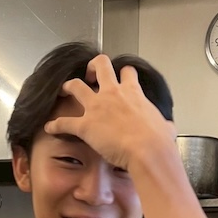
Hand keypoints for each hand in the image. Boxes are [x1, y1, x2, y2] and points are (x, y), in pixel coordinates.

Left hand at [43, 54, 175, 172]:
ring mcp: (97, 107)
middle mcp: (113, 93)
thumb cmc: (159, 141)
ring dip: (68, 87)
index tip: (120, 78)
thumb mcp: (165, 128)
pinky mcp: (85, 125)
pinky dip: (55, 125)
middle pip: (100, 65)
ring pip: (75, 85)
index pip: (127, 72)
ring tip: (63, 91)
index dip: (122, 73)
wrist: (147, 151)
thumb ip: (164, 125)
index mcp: (133, 93)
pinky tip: (49, 127)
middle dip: (93, 67)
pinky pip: (64, 122)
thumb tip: (168, 129)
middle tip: (90, 74)